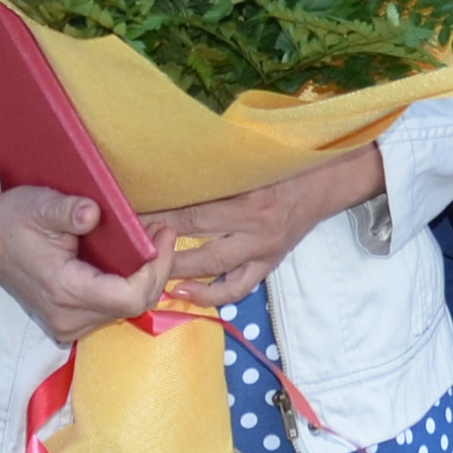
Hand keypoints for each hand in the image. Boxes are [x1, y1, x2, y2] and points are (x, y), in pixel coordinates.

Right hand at [0, 173, 178, 344]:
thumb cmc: (13, 219)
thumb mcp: (40, 206)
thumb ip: (67, 212)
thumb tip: (92, 213)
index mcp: (65, 290)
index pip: (130, 297)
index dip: (156, 268)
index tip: (163, 235)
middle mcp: (69, 317)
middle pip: (134, 305)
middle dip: (156, 271)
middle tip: (162, 234)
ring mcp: (68, 324)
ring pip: (126, 311)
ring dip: (144, 279)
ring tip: (149, 242)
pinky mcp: (69, 321)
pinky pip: (112, 310)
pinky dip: (127, 286)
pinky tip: (130, 260)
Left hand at [151, 150, 386, 309]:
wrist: (325, 182)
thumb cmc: (283, 164)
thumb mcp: (250, 158)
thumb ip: (215, 165)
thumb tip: (168, 168)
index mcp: (248, 192)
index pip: (192, 204)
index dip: (158, 211)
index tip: (129, 212)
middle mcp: (255, 223)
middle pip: (195, 233)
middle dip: (158, 238)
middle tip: (127, 241)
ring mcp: (262, 248)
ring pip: (212, 265)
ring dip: (176, 268)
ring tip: (146, 270)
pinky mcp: (268, 264)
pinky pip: (237, 287)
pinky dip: (210, 294)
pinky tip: (183, 293)